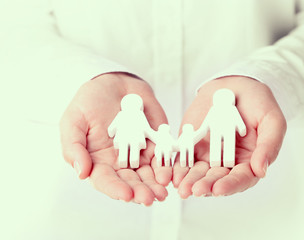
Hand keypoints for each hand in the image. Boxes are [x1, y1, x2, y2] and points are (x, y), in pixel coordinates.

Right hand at [60, 73, 171, 205]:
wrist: (113, 83)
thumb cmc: (89, 102)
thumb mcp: (73, 120)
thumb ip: (73, 147)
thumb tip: (81, 172)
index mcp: (98, 161)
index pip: (106, 181)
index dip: (116, 189)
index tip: (126, 195)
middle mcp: (119, 162)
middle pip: (130, 181)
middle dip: (140, 191)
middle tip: (149, 198)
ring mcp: (139, 154)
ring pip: (148, 174)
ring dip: (155, 184)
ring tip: (162, 191)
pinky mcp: (155, 143)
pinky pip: (162, 157)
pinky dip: (166, 166)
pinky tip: (170, 173)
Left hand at [173, 76, 286, 197]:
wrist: (235, 84)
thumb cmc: (258, 103)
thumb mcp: (272, 120)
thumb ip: (269, 145)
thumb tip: (261, 170)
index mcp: (249, 161)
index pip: (240, 179)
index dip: (230, 185)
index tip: (219, 189)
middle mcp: (227, 163)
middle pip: (216, 179)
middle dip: (205, 186)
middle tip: (195, 191)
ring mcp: (208, 154)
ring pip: (197, 172)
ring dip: (189, 180)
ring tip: (181, 186)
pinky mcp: (192, 144)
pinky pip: (183, 157)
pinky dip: (177, 165)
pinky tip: (171, 173)